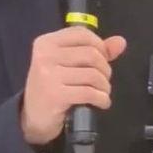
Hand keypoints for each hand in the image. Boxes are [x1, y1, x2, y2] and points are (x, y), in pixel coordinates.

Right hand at [20, 26, 126, 144]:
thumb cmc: (52, 86)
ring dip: (104, 85)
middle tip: (104, 79)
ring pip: (92, 74)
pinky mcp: (55, 95)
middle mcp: (45, 55)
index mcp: (47, 42)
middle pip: (91, 54)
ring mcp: (48, 75)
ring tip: (103, 91)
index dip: (99, 45)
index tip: (103, 58)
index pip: (81, 34)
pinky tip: (102, 102)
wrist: (32, 118)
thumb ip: (95, 50)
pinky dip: (102, 98)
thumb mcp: (68, 64)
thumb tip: (120, 42)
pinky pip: (89, 92)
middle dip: (105, 68)